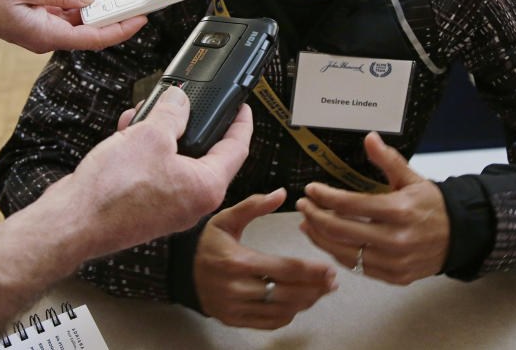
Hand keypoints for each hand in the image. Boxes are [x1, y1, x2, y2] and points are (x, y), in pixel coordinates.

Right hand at [0, 0, 146, 52]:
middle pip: (89, 32)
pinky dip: (80, 5)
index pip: (93, 38)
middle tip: (137, 2)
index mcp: (46, 35)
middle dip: (115, 17)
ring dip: (98, 9)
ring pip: (78, 23)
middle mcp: (46, 38)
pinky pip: (65, 16)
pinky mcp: (35, 22)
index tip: (141, 20)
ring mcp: (41, 31)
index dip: (121, 30)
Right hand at [43, 86, 252, 260]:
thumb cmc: (112, 193)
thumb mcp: (150, 135)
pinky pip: (153, 171)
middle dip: (188, 122)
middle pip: (203, 153)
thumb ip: (171, 112)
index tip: (242, 108)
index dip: (241, 122)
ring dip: (160, 133)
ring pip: (173, 159)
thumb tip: (179, 100)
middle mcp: (191, 202)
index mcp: (205, 188)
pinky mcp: (144, 207)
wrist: (73, 223)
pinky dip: (144, 150)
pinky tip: (128, 132)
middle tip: (183, 101)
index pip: (236, 149)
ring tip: (146, 113)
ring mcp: (167, 207)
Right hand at [193, 190, 336, 329]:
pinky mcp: (234, 320)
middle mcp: (236, 288)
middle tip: (332, 282)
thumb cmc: (209, 242)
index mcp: (237, 261)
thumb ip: (254, 205)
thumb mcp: (226, 218)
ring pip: (280, 310)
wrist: (182, 270)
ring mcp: (234, 307)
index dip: (310, 271)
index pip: (283, 269)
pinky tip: (299, 304)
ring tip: (320, 292)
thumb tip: (281, 193)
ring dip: (305, 303)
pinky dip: (287, 315)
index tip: (329, 269)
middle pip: (286, 293)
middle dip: (314, 288)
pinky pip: (268, 322)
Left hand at [296, 132, 448, 285]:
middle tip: (303, 206)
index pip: (351, 205)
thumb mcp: (412, 178)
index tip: (310, 190)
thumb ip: (388, 160)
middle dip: (316, 217)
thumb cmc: (432, 205)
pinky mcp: (394, 277)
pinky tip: (327, 241)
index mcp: (399, 210)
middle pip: (341, 231)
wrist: (460, 237)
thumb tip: (370, 137)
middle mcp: (396, 239)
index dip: (326, 197)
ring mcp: (394, 262)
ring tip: (307, 224)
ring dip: (320, 238)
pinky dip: (338, 253)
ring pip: (345, 253)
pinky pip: (357, 267)